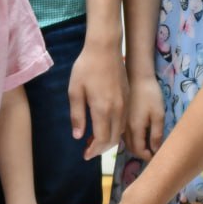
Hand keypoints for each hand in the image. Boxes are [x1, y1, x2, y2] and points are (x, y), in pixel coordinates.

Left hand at [68, 42, 127, 159]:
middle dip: (101, 148)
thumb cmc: (86, 67)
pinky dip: (115, 129)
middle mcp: (117, 109)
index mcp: (102, 109)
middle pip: (113, 138)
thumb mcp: (75, 91)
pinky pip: (123, 121)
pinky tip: (105, 126)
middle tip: (89, 151)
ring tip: (95, 140)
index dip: (94, 150)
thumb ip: (77, 115)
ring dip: (109, 140)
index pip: (101, 139)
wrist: (105, 48)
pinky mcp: (128, 98)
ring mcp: (124, 104)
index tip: (85, 155)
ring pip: (120, 131)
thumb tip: (79, 136)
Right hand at [123, 74, 164, 160]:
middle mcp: (125, 128)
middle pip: (131, 148)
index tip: (157, 157)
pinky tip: (140, 136)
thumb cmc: (150, 94)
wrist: (137, 76)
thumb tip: (155, 150)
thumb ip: (156, 134)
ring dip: (136, 147)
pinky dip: (132, 139)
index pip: (139, 150)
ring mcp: (122, 122)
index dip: (148, 157)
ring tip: (148, 146)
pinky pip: (125, 134)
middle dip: (142, 154)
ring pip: (127, 142)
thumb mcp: (158, 114)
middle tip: (153, 154)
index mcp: (135, 128)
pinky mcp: (122, 117)